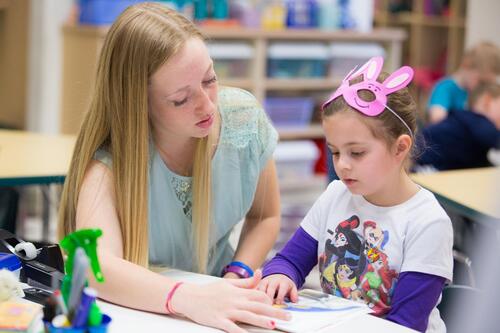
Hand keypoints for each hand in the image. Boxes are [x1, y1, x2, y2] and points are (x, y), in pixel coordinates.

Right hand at [171, 269, 290, 332]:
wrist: (189, 297)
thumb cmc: (209, 291)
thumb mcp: (228, 284)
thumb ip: (246, 281)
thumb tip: (260, 272)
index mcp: (238, 292)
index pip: (258, 295)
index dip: (270, 301)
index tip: (279, 305)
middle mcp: (234, 301)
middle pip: (258, 306)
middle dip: (274, 312)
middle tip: (287, 317)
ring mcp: (227, 311)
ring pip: (247, 316)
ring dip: (261, 321)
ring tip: (273, 325)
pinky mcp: (218, 321)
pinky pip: (231, 328)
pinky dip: (239, 332)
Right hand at [258, 274, 297, 304]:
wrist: (278, 274)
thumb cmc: (285, 285)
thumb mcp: (292, 287)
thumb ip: (294, 294)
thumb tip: (294, 301)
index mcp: (283, 281)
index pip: (282, 289)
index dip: (280, 297)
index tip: (278, 304)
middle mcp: (273, 280)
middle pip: (271, 288)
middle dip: (270, 297)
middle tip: (269, 306)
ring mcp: (265, 281)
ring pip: (261, 288)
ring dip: (261, 296)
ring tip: (261, 305)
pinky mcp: (258, 283)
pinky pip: (255, 288)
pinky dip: (254, 294)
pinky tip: (254, 301)